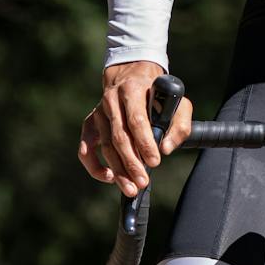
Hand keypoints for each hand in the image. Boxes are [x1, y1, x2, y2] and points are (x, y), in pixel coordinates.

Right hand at [78, 61, 193, 197]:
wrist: (132, 76)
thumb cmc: (158, 95)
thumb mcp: (178, 103)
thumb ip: (179, 126)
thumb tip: (165, 149)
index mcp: (132, 91)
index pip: (136, 120)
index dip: (145, 143)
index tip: (155, 162)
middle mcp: (111, 101)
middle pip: (119, 137)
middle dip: (131, 163)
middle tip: (143, 182)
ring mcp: (99, 113)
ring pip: (105, 146)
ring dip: (117, 170)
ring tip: (130, 188)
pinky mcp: (91, 123)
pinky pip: (86, 148)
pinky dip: (93, 165)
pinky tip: (108, 177)